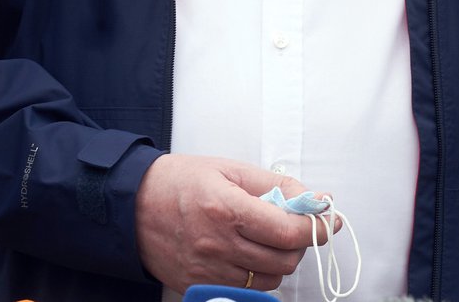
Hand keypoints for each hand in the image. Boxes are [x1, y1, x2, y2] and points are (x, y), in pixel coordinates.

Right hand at [135, 153, 331, 292]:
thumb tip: (316, 200)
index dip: (316, 227)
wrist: (131, 206)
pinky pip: (244, 291)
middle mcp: (217, 245)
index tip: (327, 219)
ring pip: (269, 280)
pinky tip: (250, 256)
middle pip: (284, 260)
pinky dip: (257, 276)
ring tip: (268, 239)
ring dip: (280, 262)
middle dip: (300, 243)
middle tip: (295, 227)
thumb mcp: (232, 169)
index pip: (289, 232)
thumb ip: (278, 186)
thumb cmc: (181, 181)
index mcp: (227, 209)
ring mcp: (206, 270)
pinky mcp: (197, 285)